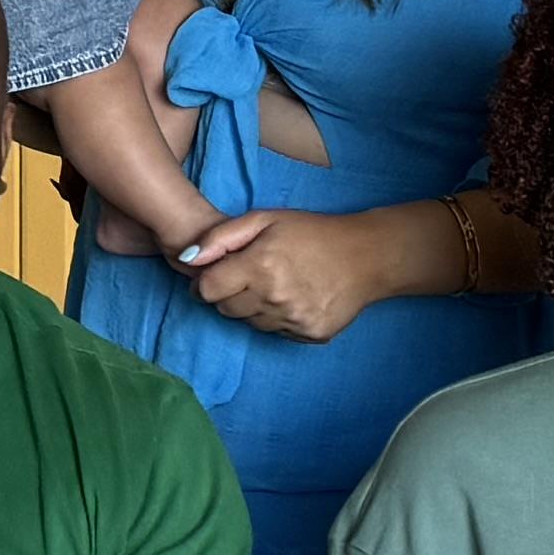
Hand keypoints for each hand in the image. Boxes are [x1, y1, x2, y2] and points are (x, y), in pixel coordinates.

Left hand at [181, 207, 376, 339]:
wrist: (367, 256)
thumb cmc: (313, 232)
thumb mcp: (265, 219)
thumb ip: (220, 238)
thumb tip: (186, 259)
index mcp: (259, 266)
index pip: (207, 290)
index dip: (207, 282)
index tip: (219, 274)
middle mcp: (274, 298)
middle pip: (226, 310)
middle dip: (230, 294)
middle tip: (251, 275)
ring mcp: (293, 320)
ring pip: (250, 323)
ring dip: (254, 307)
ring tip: (276, 283)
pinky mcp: (309, 334)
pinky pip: (276, 333)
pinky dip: (278, 318)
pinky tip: (294, 297)